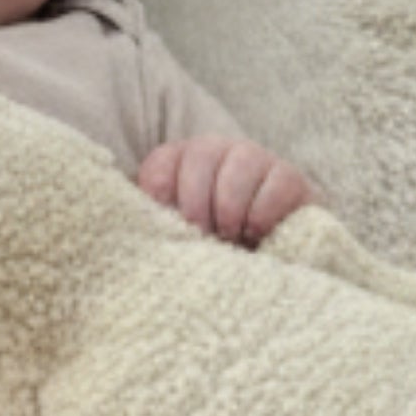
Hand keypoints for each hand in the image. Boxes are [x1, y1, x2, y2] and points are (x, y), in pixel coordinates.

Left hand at [138, 136, 312, 246]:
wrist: (270, 263)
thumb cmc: (212, 251)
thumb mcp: (177, 238)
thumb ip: (155, 226)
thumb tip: (125, 232)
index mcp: (181, 164)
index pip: (162, 161)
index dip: (160, 190)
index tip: (166, 223)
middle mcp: (218, 152)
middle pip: (201, 153)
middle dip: (196, 201)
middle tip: (200, 235)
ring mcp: (257, 160)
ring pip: (241, 162)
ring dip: (230, 206)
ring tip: (229, 237)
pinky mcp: (291, 179)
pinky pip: (277, 183)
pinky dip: (262, 212)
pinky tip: (256, 233)